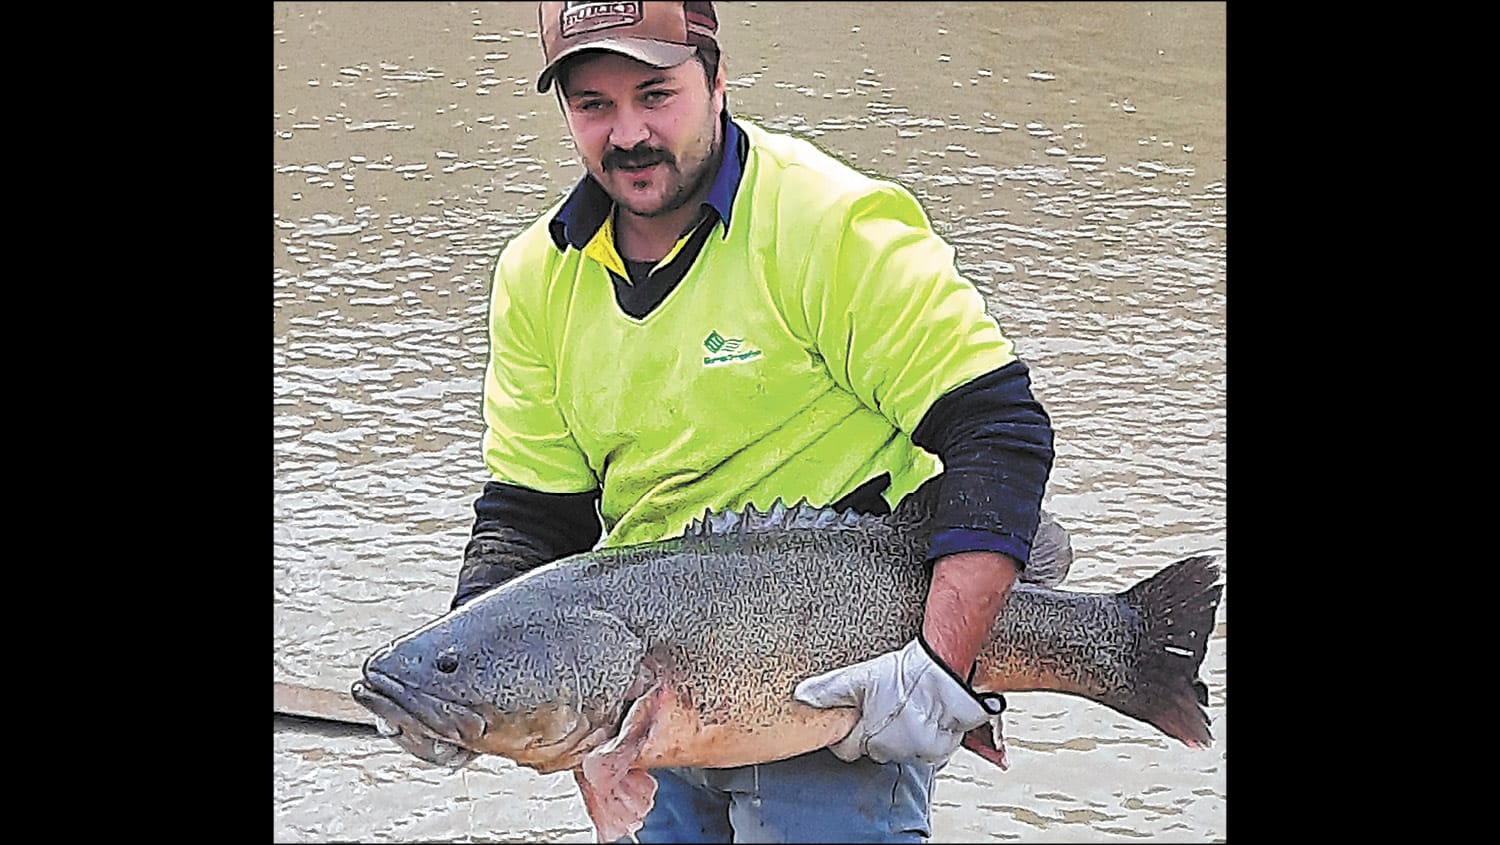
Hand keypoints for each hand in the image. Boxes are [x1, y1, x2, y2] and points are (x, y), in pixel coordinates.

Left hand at [794, 637, 1003, 765]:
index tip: (855, 718)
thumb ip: (830, 690)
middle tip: (883, 709)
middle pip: (873, 750)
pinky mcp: (938, 754)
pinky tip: (925, 719)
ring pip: (899, 751)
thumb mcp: (861, 678)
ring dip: (899, 737)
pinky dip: (923, 740)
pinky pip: (924, 752)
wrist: (948, 677)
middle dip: (875, 734)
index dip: (847, 732)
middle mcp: (890, 751)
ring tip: (906, 711)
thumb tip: (802, 696)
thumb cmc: (908, 676)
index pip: (846, 748)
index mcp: (868, 736)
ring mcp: (915, 754)